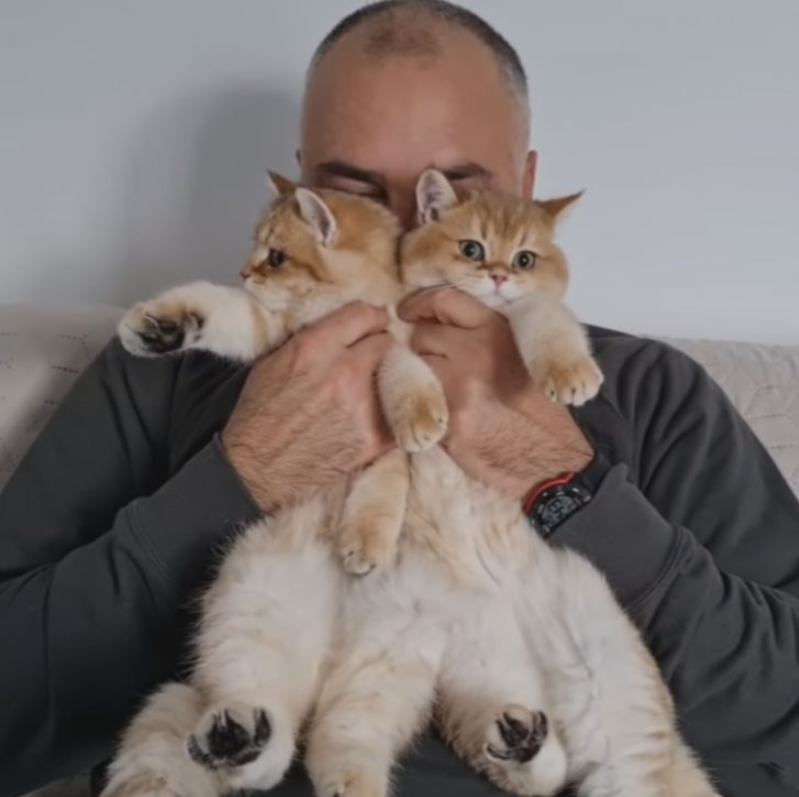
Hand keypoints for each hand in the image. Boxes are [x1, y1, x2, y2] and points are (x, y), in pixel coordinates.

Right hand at [222, 302, 392, 511]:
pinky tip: (382, 409)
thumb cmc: (260, 416)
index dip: (373, 317)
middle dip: (380, 347)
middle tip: (374, 358)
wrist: (258, 468)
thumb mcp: (273, 362)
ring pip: (399, 374)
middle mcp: (343, 372)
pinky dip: (394, 407)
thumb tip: (343, 329)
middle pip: (386, 342)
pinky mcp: (375, 436)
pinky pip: (401, 409)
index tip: (377, 322)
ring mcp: (363, 405)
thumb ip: (313, 339)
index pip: (363, 314)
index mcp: (315, 348)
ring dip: (389, 376)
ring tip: (376, 385)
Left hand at [399, 289, 592, 500]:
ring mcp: (457, 386)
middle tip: (438, 364)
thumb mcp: (526, 353)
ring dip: (423, 376)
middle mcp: (474, 352)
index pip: (445, 300)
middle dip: (424, 347)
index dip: (420, 304)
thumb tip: (446, 320)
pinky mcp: (447, 420)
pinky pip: (419, 402)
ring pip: (415, 367)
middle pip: (423, 334)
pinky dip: (427, 406)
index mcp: (497, 331)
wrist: (556, 455)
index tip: (409, 311)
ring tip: (445, 391)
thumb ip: (489, 334)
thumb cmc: (543, 406)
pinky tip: (445, 416)